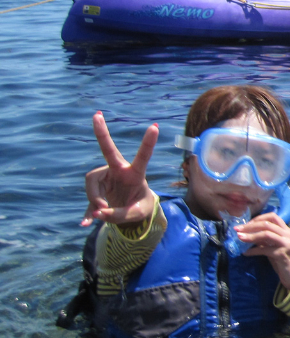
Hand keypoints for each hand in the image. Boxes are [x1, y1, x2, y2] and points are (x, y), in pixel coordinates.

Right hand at [81, 112, 158, 226]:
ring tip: (105, 213)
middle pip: (108, 150)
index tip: (155, 127)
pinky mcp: (95, 187)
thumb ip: (119, 215)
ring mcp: (104, 176)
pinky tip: (86, 223)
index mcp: (135, 174)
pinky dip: (89, 214)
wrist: (131, 212)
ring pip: (92, 186)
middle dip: (102, 133)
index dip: (148, 143)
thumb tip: (97, 214)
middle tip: (96, 114)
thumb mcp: (136, 215)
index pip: (143, 157)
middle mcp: (118, 171)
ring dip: (96, 202)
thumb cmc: (140, 208)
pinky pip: (88, 198)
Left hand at [236, 213, 289, 288]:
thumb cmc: (283, 261)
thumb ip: (265, 239)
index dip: (258, 218)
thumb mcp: (273, 247)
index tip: (246, 224)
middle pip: (267, 224)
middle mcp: (288, 234)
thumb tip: (247, 234)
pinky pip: (264, 249)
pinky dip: (253, 250)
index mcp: (286, 230)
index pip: (273, 216)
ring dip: (250, 236)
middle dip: (250, 226)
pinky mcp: (282, 254)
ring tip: (239, 238)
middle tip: (237, 230)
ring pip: (266, 234)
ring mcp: (286, 243)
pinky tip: (245, 253)